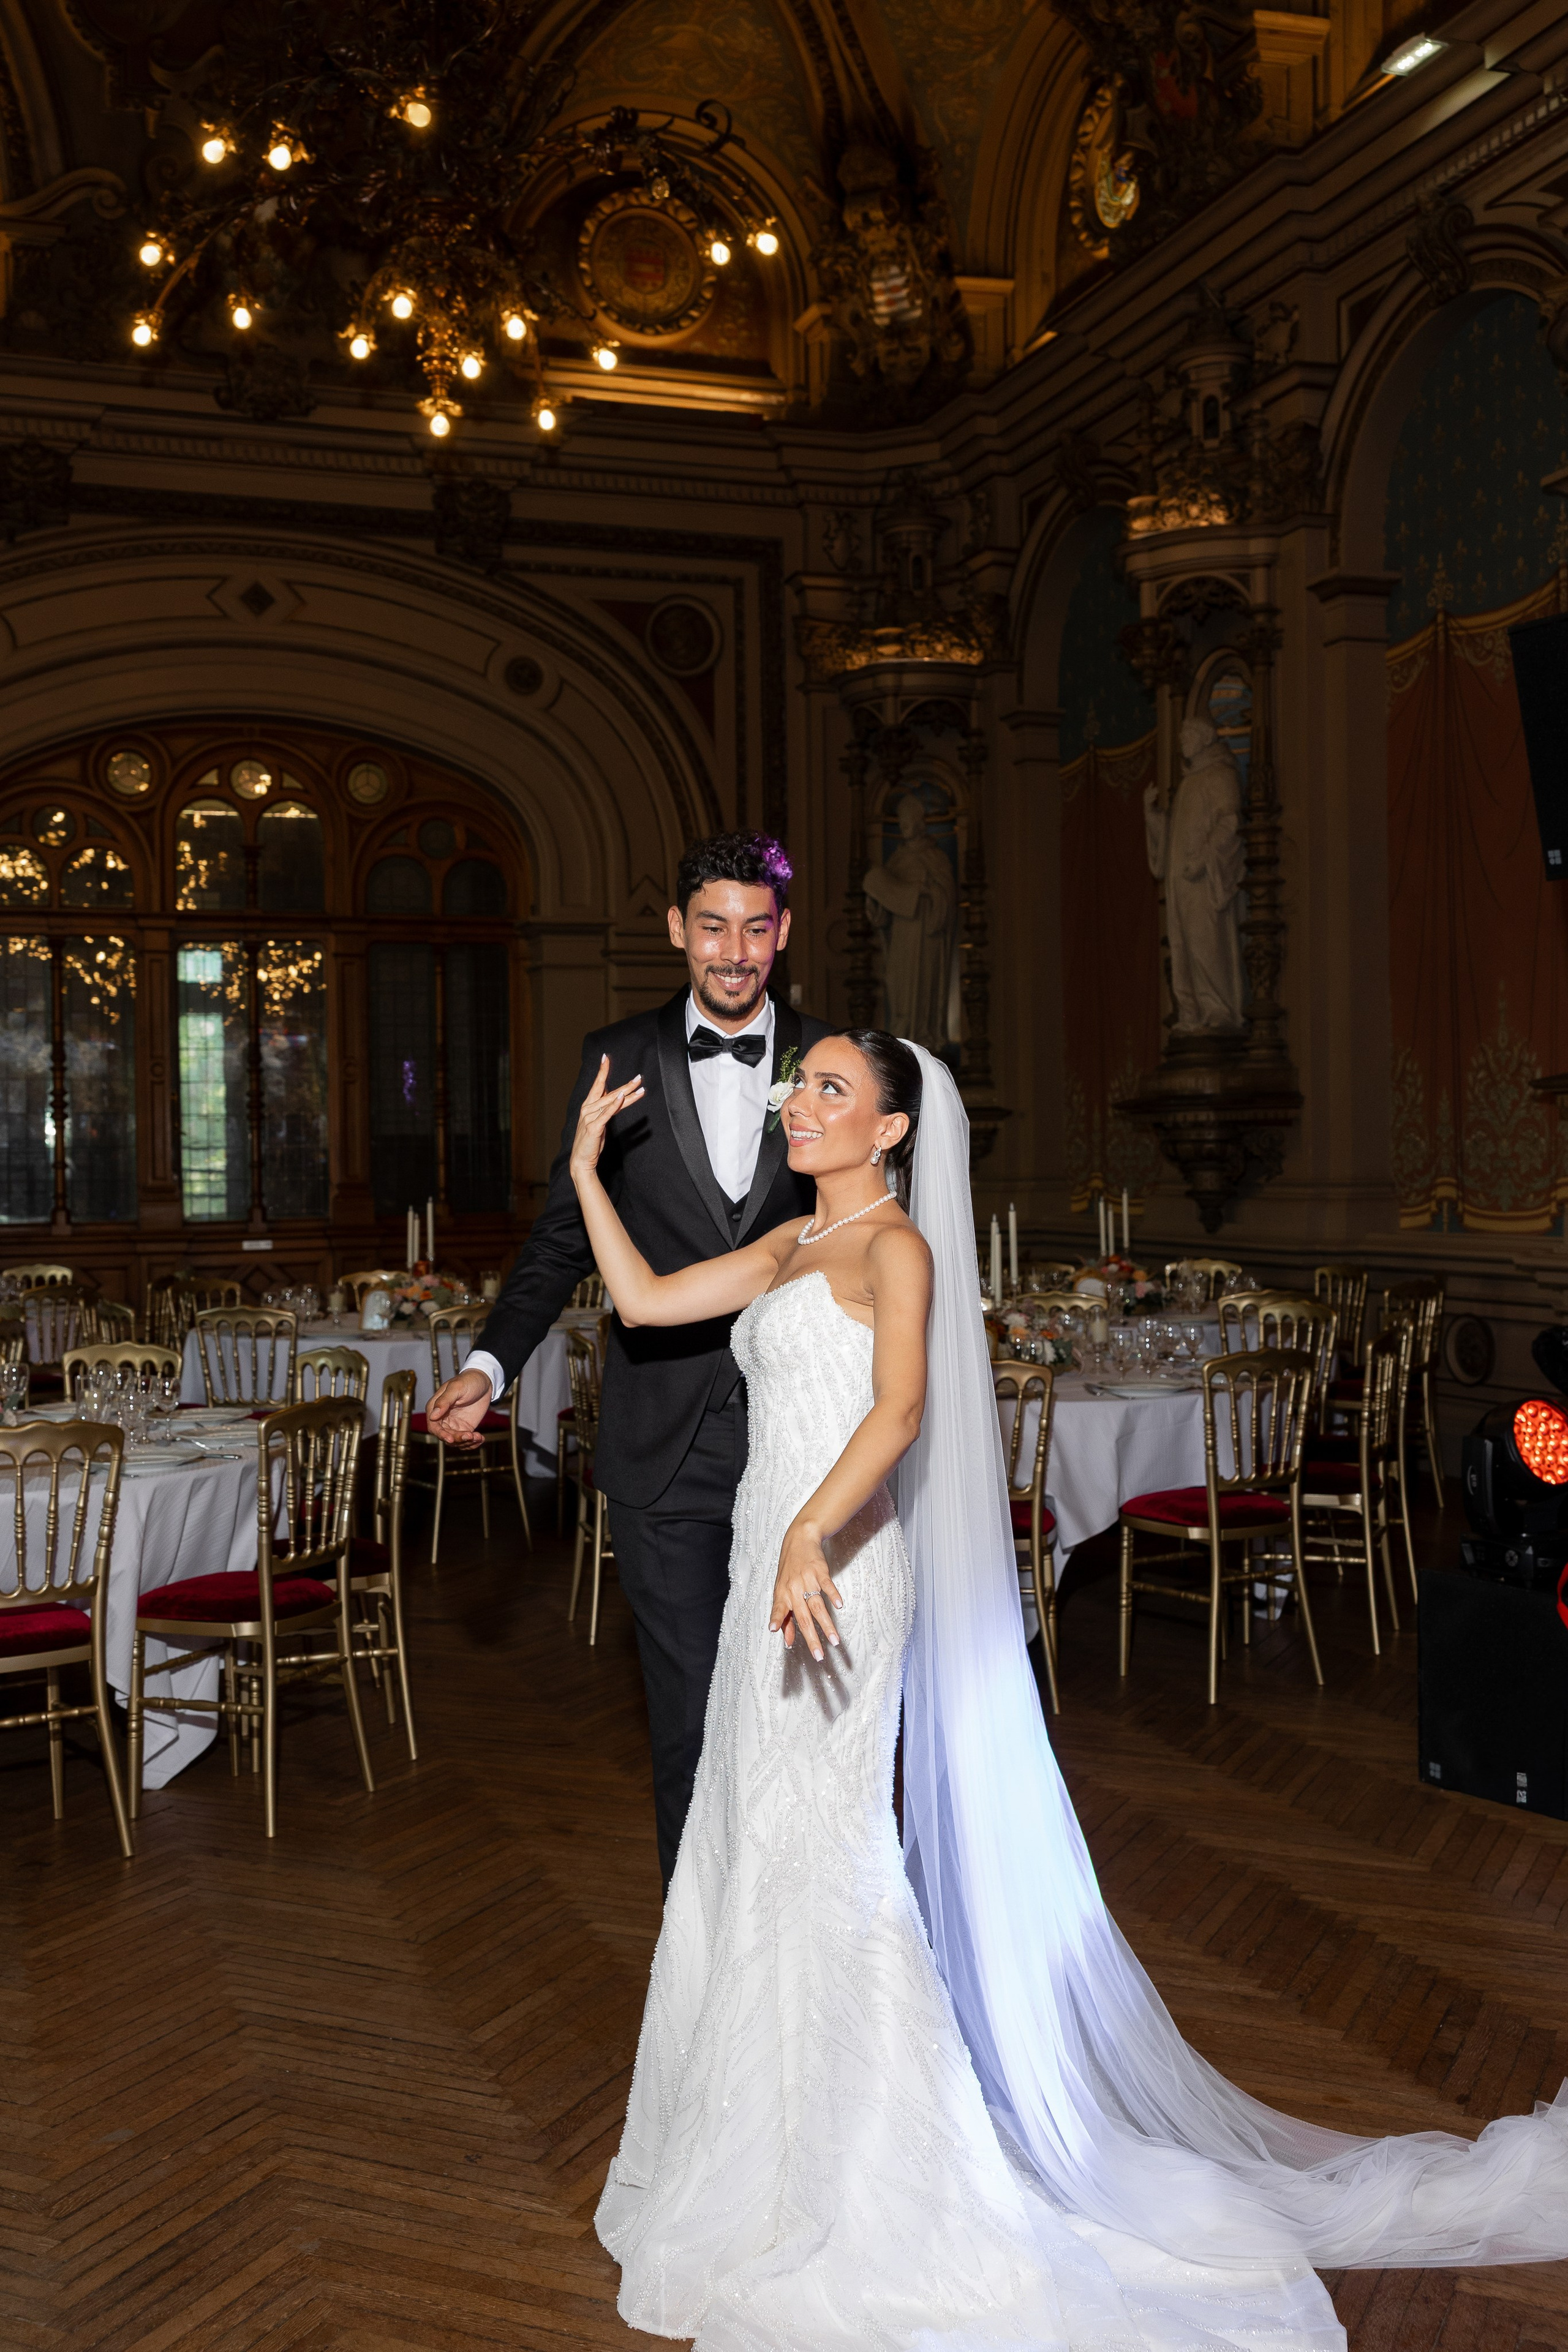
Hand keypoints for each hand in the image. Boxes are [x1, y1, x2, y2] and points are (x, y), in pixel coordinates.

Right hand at [425, 1368, 491, 1447]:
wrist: (484, 1381)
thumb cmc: (468, 1381)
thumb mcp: (456, 1388)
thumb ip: (444, 1401)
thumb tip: (433, 1416)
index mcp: (435, 1407)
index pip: (433, 1426)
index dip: (441, 1434)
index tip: (451, 1438)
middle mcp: (442, 1418)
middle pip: (445, 1435)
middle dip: (457, 1439)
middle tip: (470, 1436)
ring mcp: (453, 1424)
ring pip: (456, 1441)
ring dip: (466, 1442)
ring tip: (478, 1437)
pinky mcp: (465, 1427)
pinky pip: (466, 1440)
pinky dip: (473, 1443)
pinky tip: (480, 1439)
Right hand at [570, 1054, 645, 1186]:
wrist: (582, 1160)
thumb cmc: (591, 1142)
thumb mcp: (599, 1122)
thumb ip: (606, 1109)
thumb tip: (616, 1097)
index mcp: (588, 1106)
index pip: (597, 1085)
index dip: (602, 1071)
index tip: (605, 1058)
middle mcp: (587, 1109)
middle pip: (609, 1093)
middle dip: (626, 1084)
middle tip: (639, 1077)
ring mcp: (589, 1118)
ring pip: (611, 1102)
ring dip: (627, 1094)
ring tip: (640, 1087)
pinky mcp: (594, 1128)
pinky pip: (607, 1114)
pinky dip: (615, 1105)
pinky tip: (622, 1097)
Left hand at [769, 1520, 841, 1661]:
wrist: (799, 1539)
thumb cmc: (789, 1569)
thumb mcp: (782, 1590)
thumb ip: (784, 1617)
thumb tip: (786, 1641)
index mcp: (782, 1594)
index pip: (779, 1610)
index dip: (777, 1621)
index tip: (777, 1634)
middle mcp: (793, 1589)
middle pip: (804, 1617)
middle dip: (812, 1638)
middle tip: (819, 1656)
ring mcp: (807, 1580)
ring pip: (817, 1606)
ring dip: (827, 1625)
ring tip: (835, 1640)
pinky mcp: (820, 1572)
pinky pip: (827, 1586)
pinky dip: (833, 1596)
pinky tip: (839, 1606)